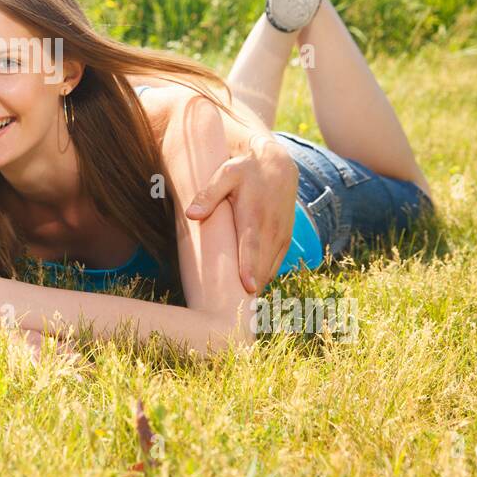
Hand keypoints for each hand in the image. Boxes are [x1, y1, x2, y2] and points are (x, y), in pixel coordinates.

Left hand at [185, 133, 297, 293]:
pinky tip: (250, 290)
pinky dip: (265, 277)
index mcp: (254, 216)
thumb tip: (191, 214)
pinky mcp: (285, 239)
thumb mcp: (224, 175)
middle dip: (252, 287)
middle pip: (263, 264)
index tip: (247, 287)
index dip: (250, 268)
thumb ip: (208, 194)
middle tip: (237, 312)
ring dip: (258, 285)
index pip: (252, 247)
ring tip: (241, 309)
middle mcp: (271, 229)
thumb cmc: (244, 170)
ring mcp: (281, 235)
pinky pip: (276, 263)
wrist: (277, 164)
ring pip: (270, 267)